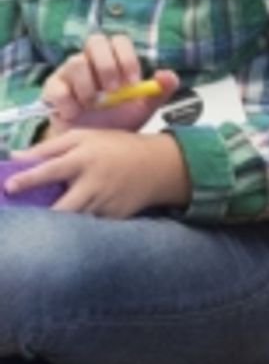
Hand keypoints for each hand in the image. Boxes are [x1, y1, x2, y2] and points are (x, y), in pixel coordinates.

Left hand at [3, 127, 190, 217]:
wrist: (158, 166)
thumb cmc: (115, 147)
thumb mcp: (84, 137)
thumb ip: (50, 147)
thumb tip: (16, 157)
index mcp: (84, 159)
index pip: (51, 170)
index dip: (28, 179)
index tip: (9, 187)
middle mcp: (94, 183)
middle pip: (63, 207)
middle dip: (44, 216)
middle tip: (28, 218)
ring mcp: (106, 203)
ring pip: (76, 221)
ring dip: (60, 224)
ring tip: (45, 225)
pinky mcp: (115, 218)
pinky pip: (91, 226)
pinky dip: (79, 226)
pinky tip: (71, 226)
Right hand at [42, 31, 177, 132]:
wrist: (94, 147)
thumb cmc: (117, 120)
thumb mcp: (142, 108)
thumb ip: (158, 92)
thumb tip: (170, 76)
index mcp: (113, 60)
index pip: (119, 41)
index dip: (127, 58)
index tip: (132, 83)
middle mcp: (90, 61)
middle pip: (95, 41)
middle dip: (107, 65)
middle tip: (114, 90)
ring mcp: (69, 73)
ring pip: (76, 62)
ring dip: (89, 86)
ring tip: (94, 105)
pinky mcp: (52, 90)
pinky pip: (57, 88)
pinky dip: (69, 102)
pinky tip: (77, 114)